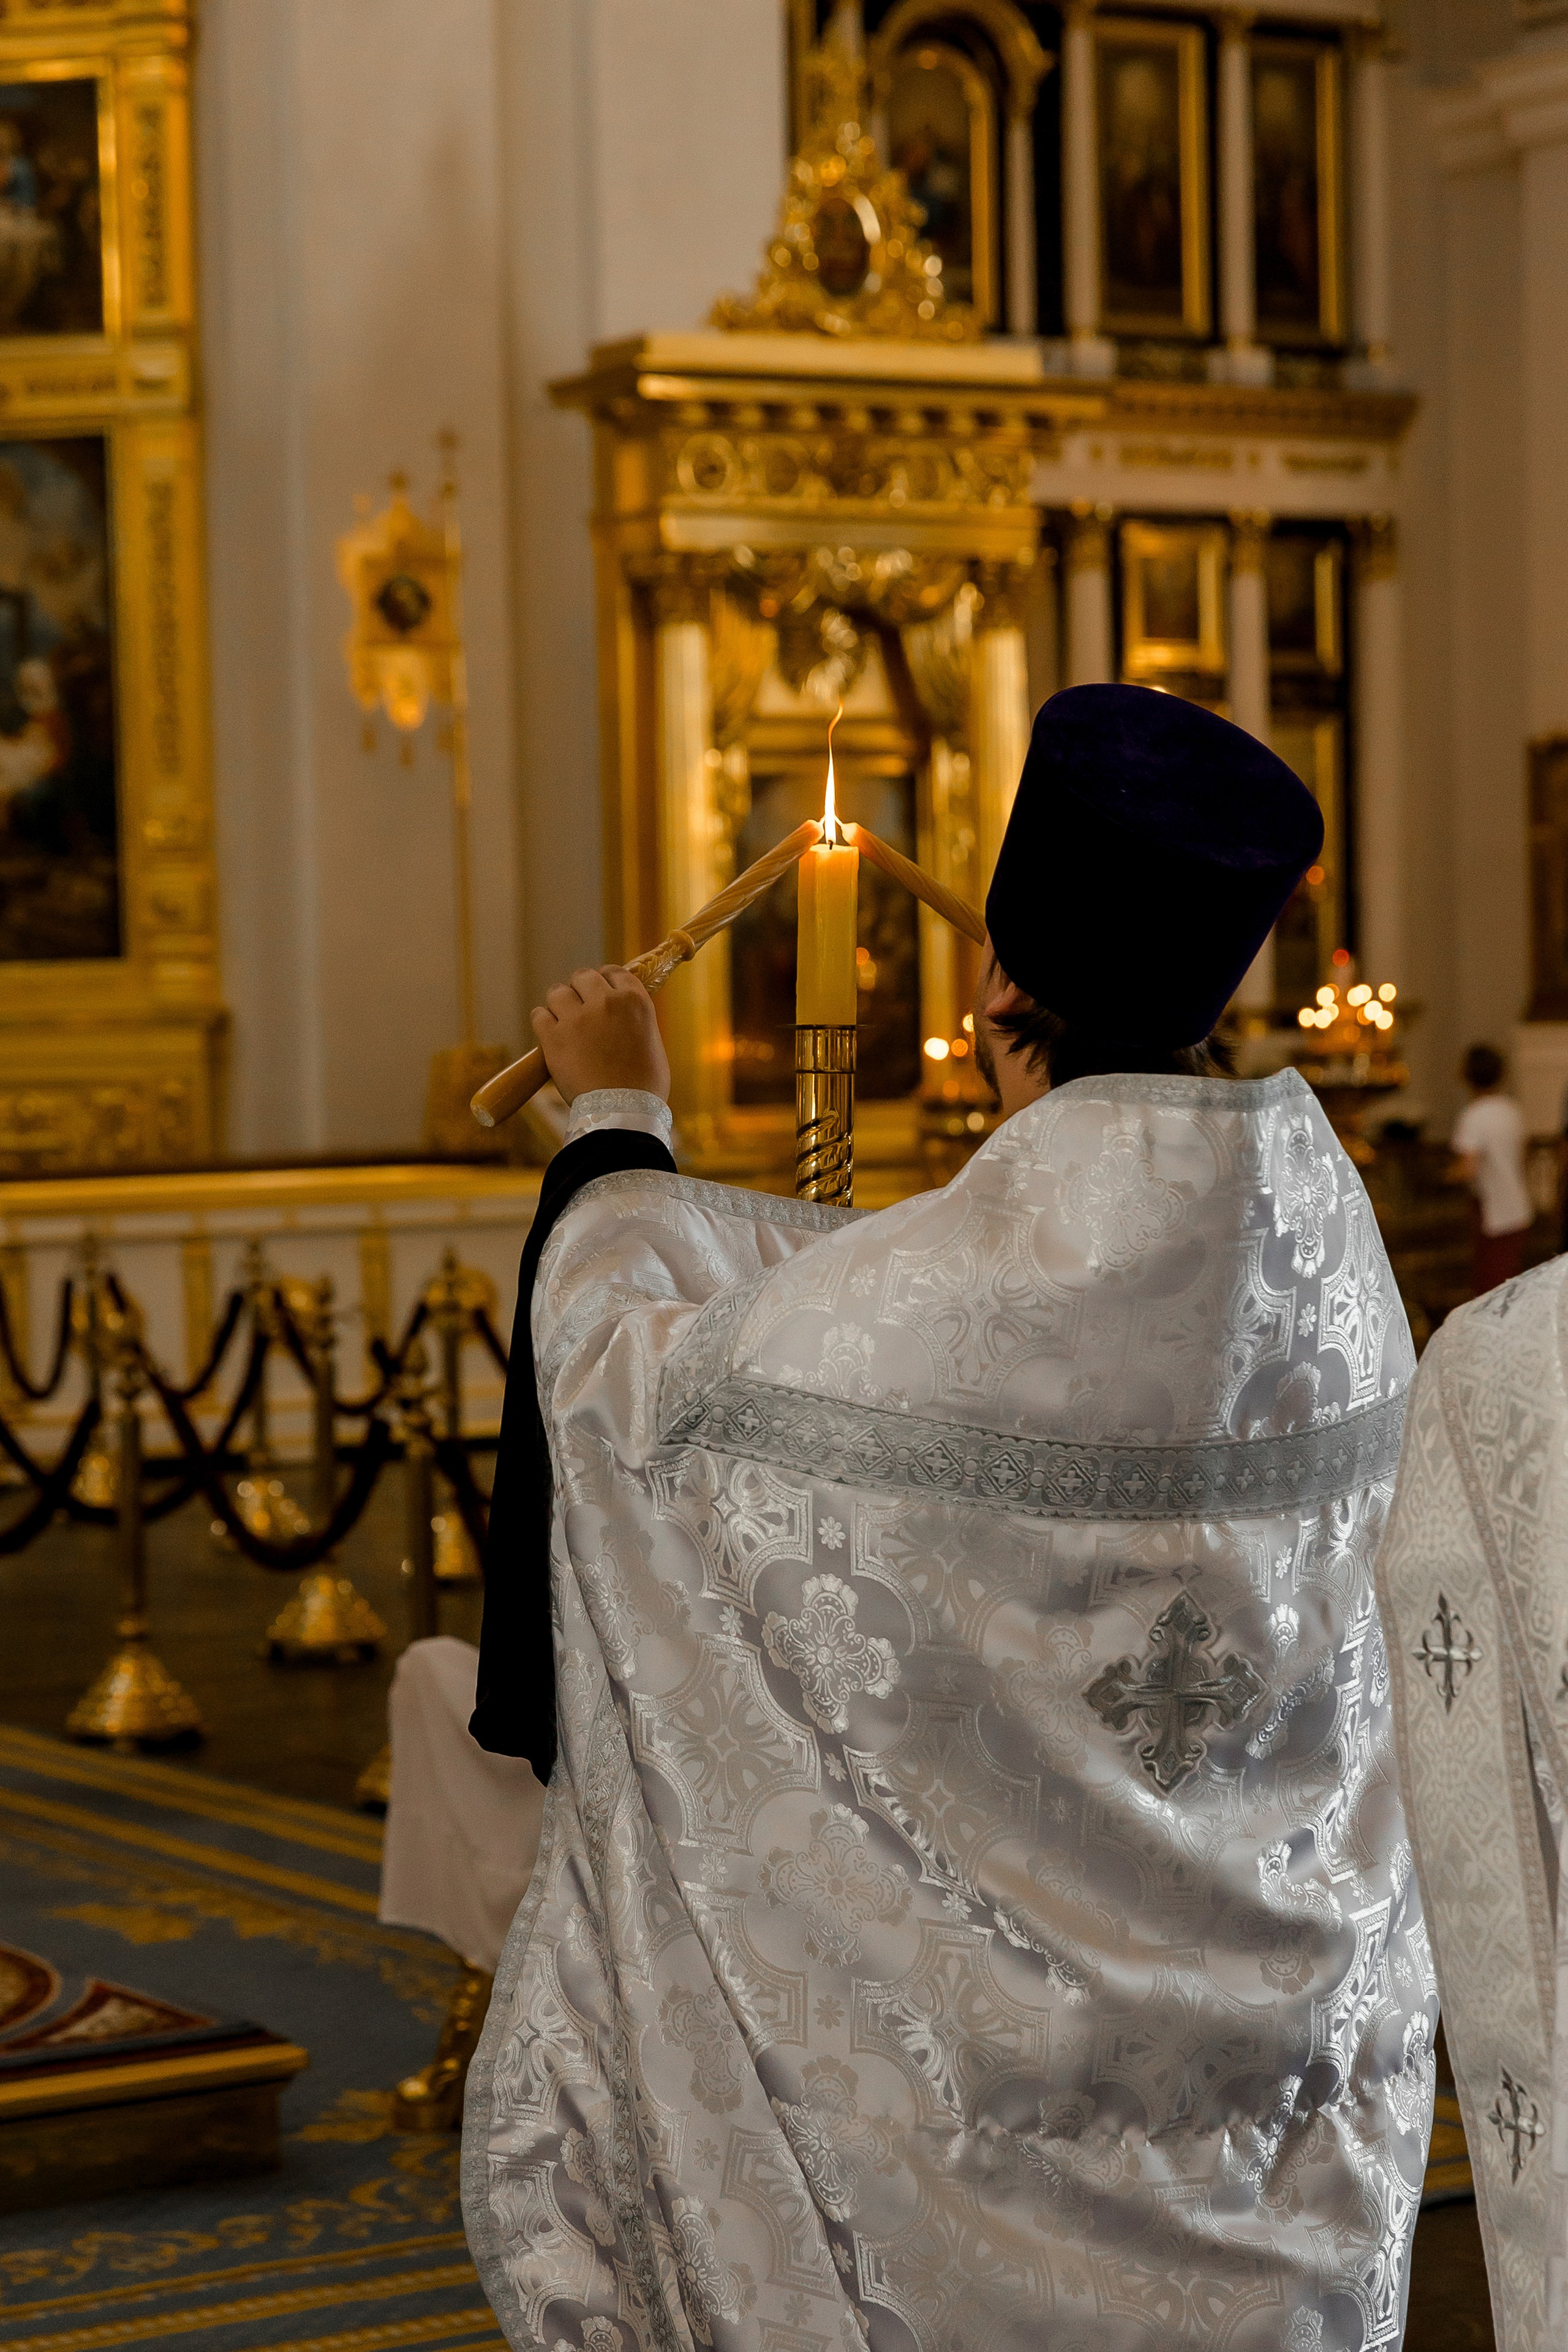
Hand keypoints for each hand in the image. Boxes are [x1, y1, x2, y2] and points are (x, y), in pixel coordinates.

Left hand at [529, 965, 670, 1105]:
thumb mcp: (650, 1040)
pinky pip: (539, 1014)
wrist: (622, 1113)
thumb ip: (633, 1019)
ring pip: (557, 991)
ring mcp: (577, 1018)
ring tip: (563, 1020)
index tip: (599, 990)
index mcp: (634, 1001)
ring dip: (559, 1003)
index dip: (603, 980)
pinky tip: (549, 1033)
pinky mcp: (553, 1037)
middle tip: (580, 1006)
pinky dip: (543, 1021)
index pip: (613, 972)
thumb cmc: (643, 1085)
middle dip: (580, 988)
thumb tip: (618, 1014)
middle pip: (583, 976)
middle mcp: (606, 1003)